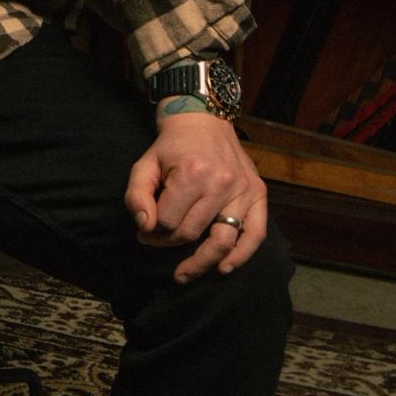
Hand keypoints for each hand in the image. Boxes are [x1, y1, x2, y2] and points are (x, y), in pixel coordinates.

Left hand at [123, 106, 268, 283]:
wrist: (204, 120)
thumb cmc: (171, 147)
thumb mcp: (145, 164)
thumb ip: (137, 196)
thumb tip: (145, 228)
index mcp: (191, 173)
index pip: (168, 221)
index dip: (151, 232)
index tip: (144, 231)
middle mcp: (221, 183)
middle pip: (191, 233)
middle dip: (169, 243)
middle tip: (157, 242)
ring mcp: (243, 189)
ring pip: (222, 240)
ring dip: (201, 262)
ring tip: (184, 274)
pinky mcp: (258, 193)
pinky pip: (255, 233)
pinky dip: (242, 255)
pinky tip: (225, 267)